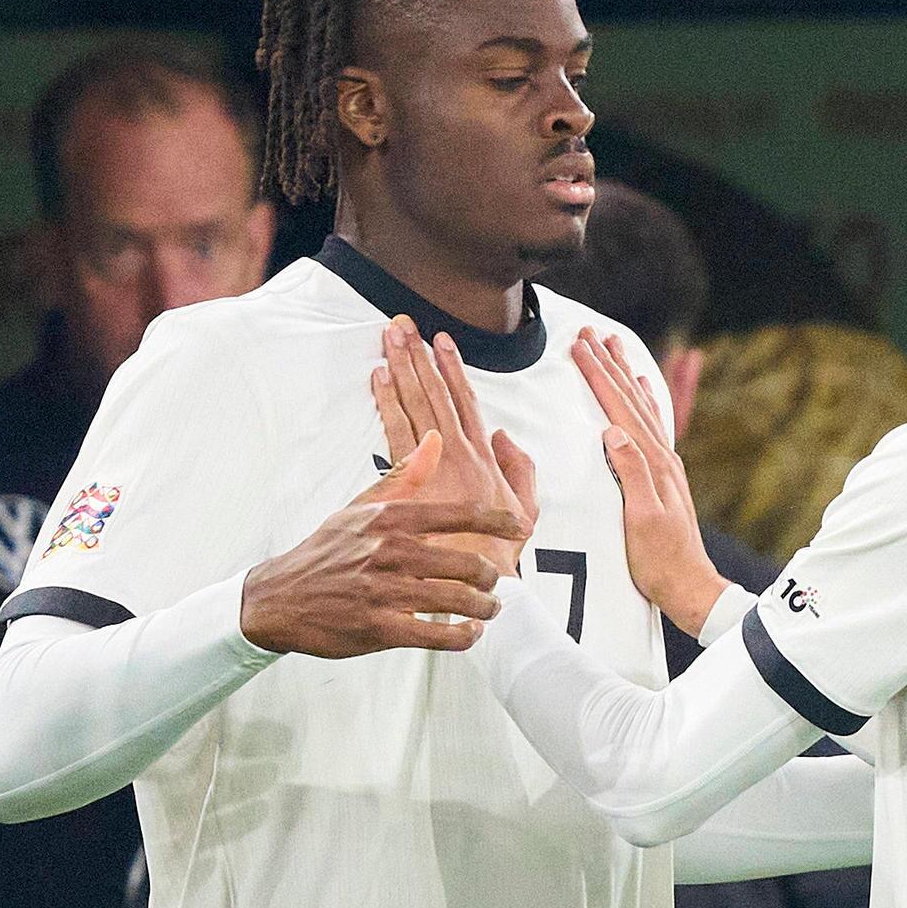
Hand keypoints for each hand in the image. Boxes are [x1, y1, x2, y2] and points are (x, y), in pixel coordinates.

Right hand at [237, 428, 517, 655]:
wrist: (280, 597)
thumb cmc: (326, 552)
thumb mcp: (360, 507)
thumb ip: (404, 477)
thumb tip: (435, 441)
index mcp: (390, 519)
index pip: (458, 515)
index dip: (498, 521)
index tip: (520, 527)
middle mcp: (391, 552)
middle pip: (468, 563)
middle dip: (492, 577)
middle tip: (497, 583)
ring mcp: (385, 592)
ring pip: (458, 601)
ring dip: (484, 609)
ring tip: (490, 609)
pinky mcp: (380, 628)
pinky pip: (437, 635)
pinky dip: (462, 637)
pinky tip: (469, 634)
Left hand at [375, 317, 538, 578]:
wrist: (479, 583)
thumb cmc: (499, 554)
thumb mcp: (527, 512)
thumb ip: (521, 470)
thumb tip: (504, 435)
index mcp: (486, 459)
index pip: (467, 402)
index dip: (453, 369)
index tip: (441, 342)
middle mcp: (461, 454)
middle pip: (437, 393)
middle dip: (420, 356)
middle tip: (402, 324)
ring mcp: (437, 465)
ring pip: (418, 403)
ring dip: (403, 366)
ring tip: (390, 337)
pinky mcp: (414, 479)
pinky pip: (397, 429)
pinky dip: (388, 400)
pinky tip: (380, 376)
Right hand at [575, 326, 729, 634]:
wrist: (689, 586)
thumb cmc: (660, 561)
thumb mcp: (641, 520)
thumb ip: (631, 474)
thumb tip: (613, 431)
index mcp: (653, 464)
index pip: (619, 409)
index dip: (599, 376)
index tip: (579, 346)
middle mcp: (662, 458)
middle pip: (631, 399)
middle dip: (608, 364)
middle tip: (587, 333)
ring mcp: (665, 466)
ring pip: (642, 407)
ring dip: (625, 375)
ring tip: (612, 347)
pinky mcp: (664, 477)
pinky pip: (651, 425)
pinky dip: (643, 401)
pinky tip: (640, 391)